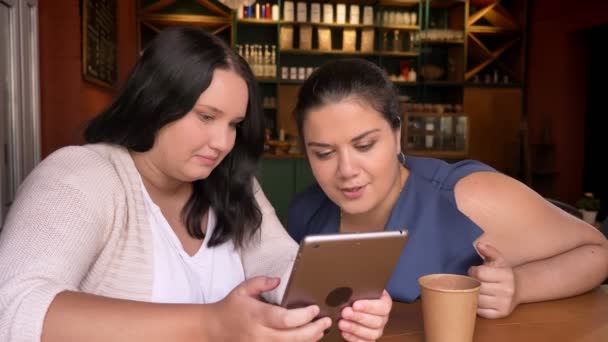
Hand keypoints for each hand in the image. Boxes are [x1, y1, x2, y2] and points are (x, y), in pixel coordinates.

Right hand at [208, 276, 331, 340]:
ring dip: (310, 340)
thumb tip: (278, 279)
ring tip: (321, 330)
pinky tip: (307, 339)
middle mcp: (260, 334)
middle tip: (326, 321)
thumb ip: (261, 282)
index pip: (286, 319)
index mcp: (257, 316)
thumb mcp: (243, 289)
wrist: (214, 329)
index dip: (304, 316)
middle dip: (314, 330)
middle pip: (294, 337)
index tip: (314, 309)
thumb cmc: (231, 308)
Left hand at [338, 290, 391, 341]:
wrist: (355, 302)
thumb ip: (357, 289)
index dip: (369, 307)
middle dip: (359, 318)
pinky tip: (344, 332)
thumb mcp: (360, 288)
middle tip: (345, 312)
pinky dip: (354, 339)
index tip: (355, 305)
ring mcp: (377, 330)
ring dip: (355, 329)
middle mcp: (383, 318)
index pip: (382, 307)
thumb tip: (347, 290)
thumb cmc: (358, 293)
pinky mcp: (369, 339)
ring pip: (372, 334)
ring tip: (341, 323)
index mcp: (385, 303)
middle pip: (377, 321)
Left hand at [468, 242, 517, 318]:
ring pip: (478, 300)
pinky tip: (477, 298)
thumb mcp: (498, 259)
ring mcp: (504, 304)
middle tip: (471, 281)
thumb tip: (479, 245)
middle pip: (478, 287)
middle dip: (471, 283)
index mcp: (506, 275)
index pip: (480, 273)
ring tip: (473, 289)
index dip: (473, 271)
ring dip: (472, 294)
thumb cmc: (502, 272)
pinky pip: (481, 312)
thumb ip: (489, 251)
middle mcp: (507, 290)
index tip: (473, 271)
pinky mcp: (500, 314)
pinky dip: (476, 305)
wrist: (517, 288)